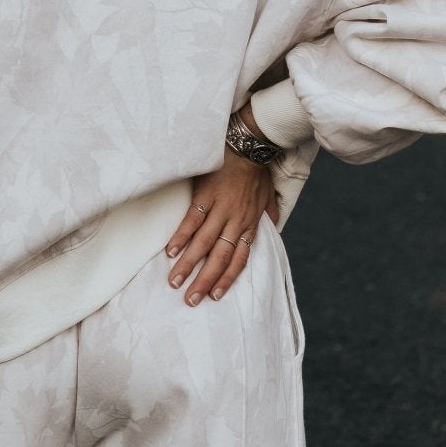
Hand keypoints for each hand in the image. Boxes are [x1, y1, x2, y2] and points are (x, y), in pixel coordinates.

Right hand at [164, 117, 278, 304]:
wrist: (249, 146)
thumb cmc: (257, 173)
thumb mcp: (269, 198)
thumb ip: (269, 217)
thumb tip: (275, 229)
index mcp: (249, 225)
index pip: (239, 259)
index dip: (226, 279)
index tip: (214, 296)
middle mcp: (235, 222)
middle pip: (219, 258)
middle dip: (204, 281)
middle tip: (190, 300)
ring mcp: (219, 209)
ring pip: (203, 243)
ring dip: (188, 264)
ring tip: (174, 282)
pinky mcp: (205, 195)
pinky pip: (192, 220)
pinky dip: (182, 236)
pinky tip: (171, 251)